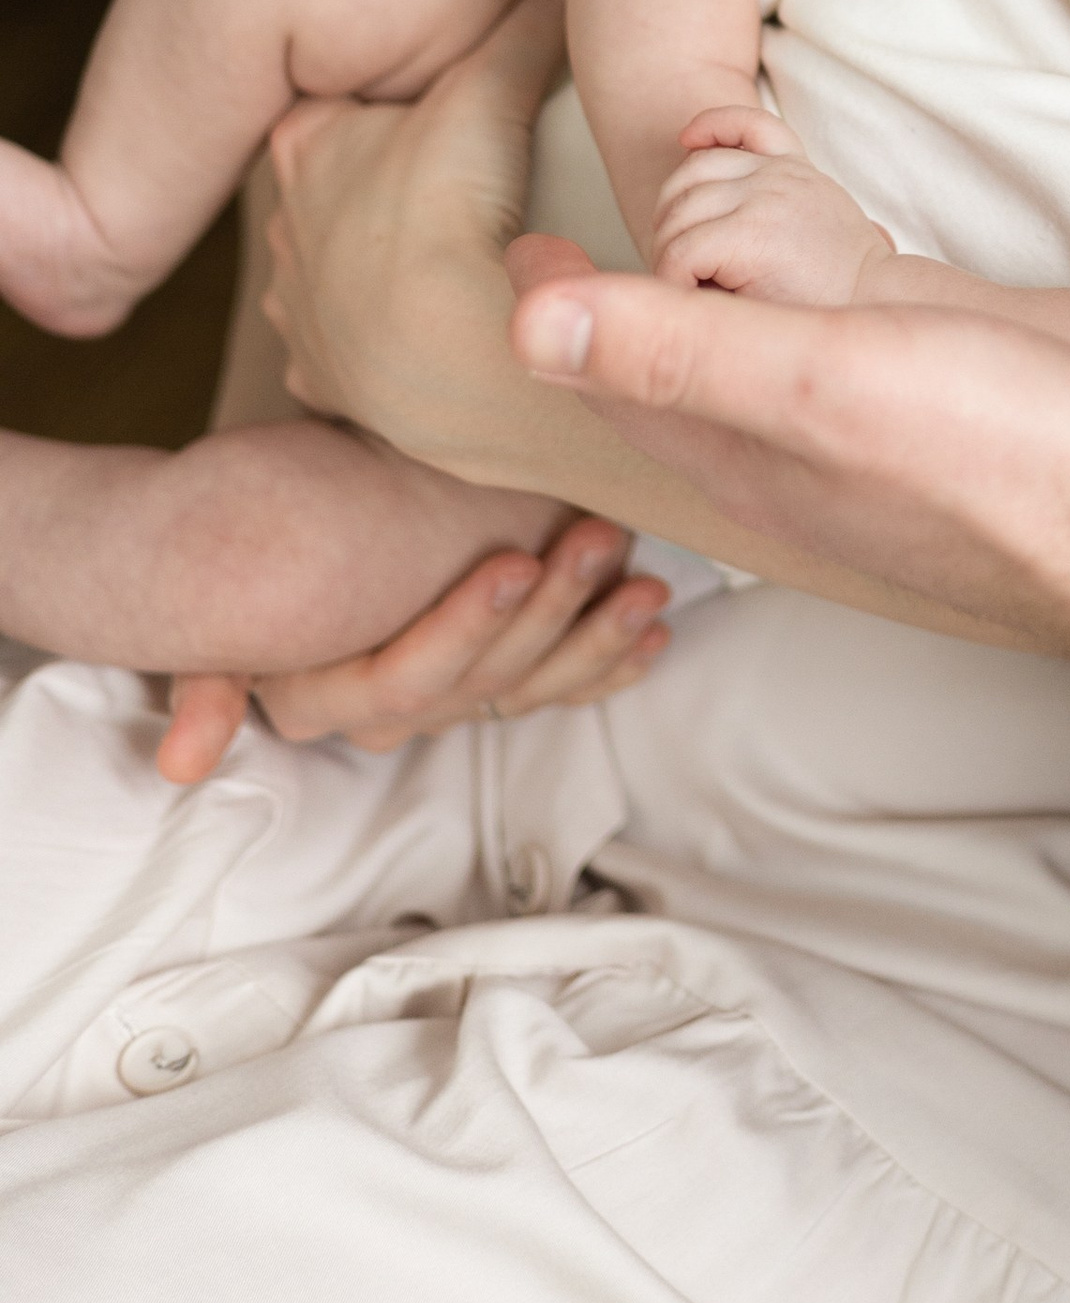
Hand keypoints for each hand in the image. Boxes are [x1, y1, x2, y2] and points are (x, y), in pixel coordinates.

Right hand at [155, 512, 671, 783]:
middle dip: (549, 614)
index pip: (406, 678)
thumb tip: (179, 765)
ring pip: (535, 685)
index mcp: (331, 697)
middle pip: (484, 681)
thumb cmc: (254, 549)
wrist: (276, 537)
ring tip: (646, 584)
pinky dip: (613, 662)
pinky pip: (564, 688)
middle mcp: (398, 712)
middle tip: (597, 540)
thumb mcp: (224, 616)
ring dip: (597, 639)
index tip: (512, 561)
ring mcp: (457, 698)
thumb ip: (211, 679)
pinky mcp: (502, 680)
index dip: (462, 627)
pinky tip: (657, 633)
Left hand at [262, 0, 564, 464]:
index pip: (334, 105)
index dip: (387, 103)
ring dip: (378, 268)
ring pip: (333, 272)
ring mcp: (301, 312)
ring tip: (457, 264)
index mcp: (309, 149)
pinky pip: (351, 353)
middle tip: (459, 188)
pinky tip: (439, 331)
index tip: (442, 113)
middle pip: (332, 188)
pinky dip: (387, 344)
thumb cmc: (454, 214)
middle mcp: (286, 229)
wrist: (447, 357)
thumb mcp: (495, 88)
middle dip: (377, 186)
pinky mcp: (326, 381)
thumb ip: (530, 19)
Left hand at [508, 263, 1069, 653]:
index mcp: (742, 457)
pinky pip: (827, 393)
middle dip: (616, 328)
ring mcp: (867, 474)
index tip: (515, 241)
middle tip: (577, 255)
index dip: (559, 308)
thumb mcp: (816, 380)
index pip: (611, 380)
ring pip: (748, 400)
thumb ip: (675, 349)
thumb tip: (520, 321)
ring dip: (701, 335)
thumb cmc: (1000, 454)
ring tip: (682, 279)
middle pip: (669, 397)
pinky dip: (792, 340)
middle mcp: (790, 476)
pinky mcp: (937, 455)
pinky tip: (830, 327)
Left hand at [652, 106, 894, 305]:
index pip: (749, 125)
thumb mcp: (823, 224)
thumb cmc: (845, 286)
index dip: (712, 125)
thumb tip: (750, 211)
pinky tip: (691, 296)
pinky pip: (681, 251)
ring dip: (668, 253)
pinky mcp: (750, 235)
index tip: (687, 139)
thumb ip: (789, 205)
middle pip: (691, 175)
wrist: (878, 309)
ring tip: (686, 286)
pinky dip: (672, 277)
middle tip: (679, 263)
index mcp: (797, 171)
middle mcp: (779, 175)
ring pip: (678, 214)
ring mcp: (764, 199)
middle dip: (671, 217)